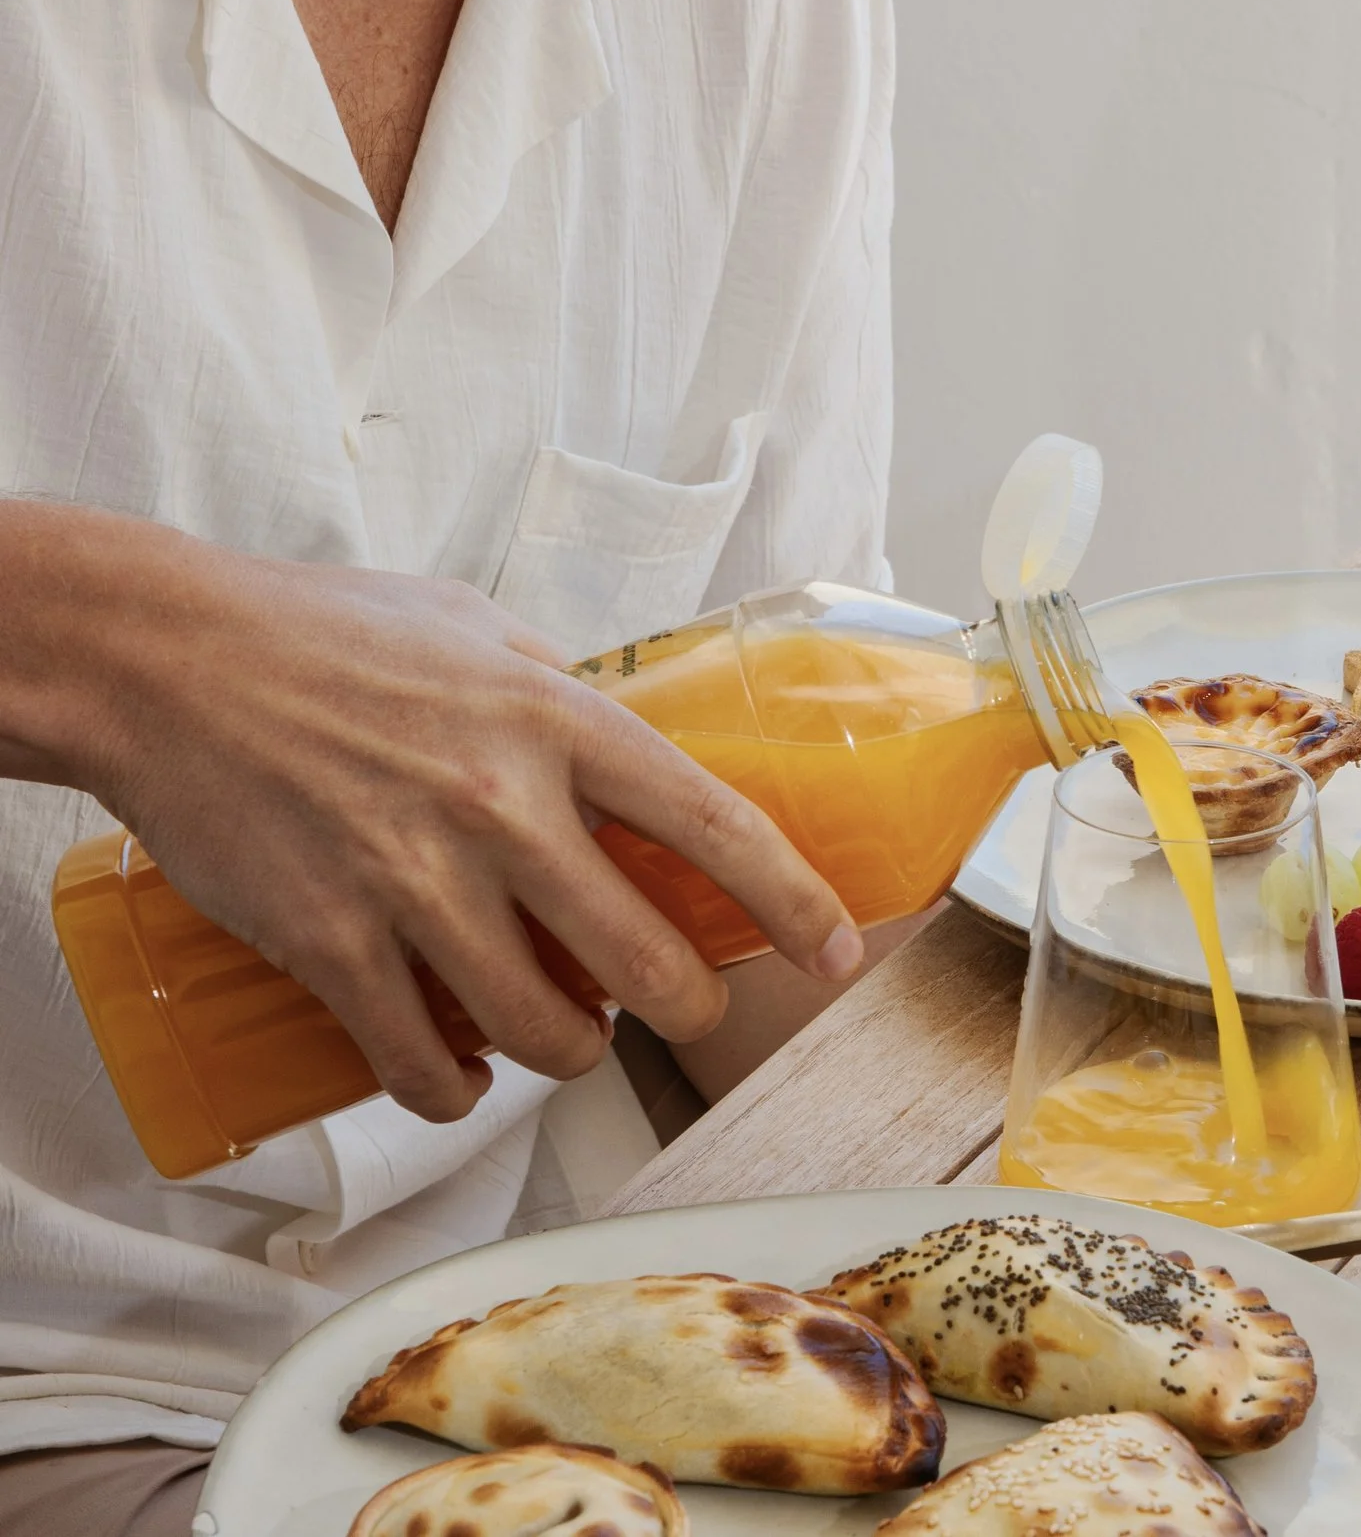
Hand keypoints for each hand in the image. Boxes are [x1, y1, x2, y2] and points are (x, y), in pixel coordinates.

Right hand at [1, 504, 862, 1121]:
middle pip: (649, 966)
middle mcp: (503, 808)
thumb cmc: (323, 633)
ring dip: (573, 1054)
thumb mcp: (479, 631)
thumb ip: (563, 690)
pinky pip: (424, 1066)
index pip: (720, 830)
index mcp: (559, 722)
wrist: (163, 659)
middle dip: (688, 1013)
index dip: (797, 906)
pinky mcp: (331, 945)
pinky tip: (459, 1074)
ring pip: (548, 1034)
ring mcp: (416, 884)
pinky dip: (454, 1091)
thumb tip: (634, 737)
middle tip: (681, 1011)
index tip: (836, 952)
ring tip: (565, 1032)